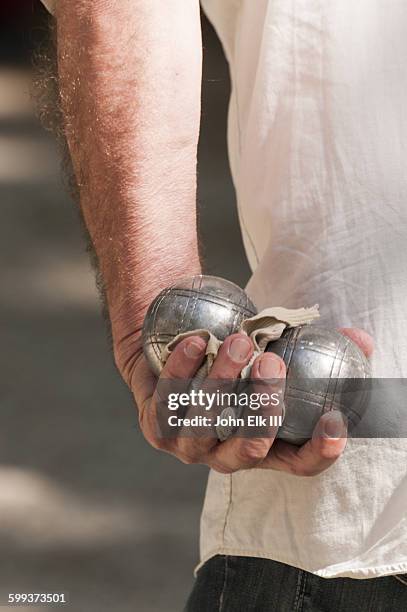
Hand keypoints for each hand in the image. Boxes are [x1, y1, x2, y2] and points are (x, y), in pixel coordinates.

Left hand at [124, 327, 372, 475]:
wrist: (178, 353)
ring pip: (206, 425)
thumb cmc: (237, 362)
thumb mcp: (277, 354)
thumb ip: (316, 350)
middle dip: (264, 406)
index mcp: (266, 447)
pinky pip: (168, 403)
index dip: (320, 450)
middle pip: (251, 447)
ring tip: (236, 343)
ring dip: (223, 383)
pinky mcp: (158, 428)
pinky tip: (196, 342)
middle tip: (272, 363)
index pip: (300, 464)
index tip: (334, 420)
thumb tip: (359, 340)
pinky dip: (183, 371)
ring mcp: (190, 447)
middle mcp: (229, 456)